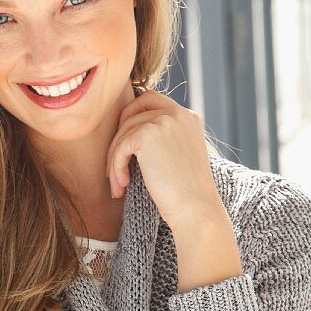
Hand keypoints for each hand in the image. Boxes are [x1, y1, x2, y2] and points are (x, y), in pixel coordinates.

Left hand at [106, 90, 221, 229]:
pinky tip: (122, 186)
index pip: (151, 100)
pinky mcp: (147, 136)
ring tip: (119, 184)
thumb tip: (127, 134)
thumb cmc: (186, 193)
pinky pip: (120, 147)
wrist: (196, 210)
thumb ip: (163, 138)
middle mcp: (178, 114)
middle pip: (133, 113)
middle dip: (119, 136)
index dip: (132, 116)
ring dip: (115, 160)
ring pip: (124, 133)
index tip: (125, 144)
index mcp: (188, 117)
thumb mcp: (179, 155)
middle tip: (115, 164)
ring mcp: (163, 121)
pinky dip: (116, 167)